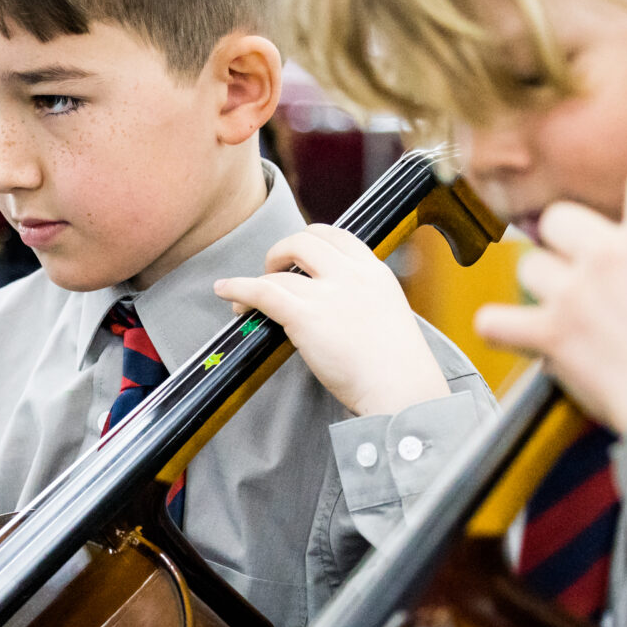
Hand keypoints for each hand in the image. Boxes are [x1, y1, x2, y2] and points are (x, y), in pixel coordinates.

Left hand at [214, 225, 449, 417]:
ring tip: (248, 297)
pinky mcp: (306, 316)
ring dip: (258, 277)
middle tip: (273, 274)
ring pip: (279, 266)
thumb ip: (362, 297)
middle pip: (304, 239)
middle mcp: (352, 274)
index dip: (310, 241)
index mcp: (375, 271)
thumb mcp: (387, 313)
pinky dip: (238, 287)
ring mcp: (329, 293)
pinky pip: (262, 291)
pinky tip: (225, 290)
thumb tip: (329, 301)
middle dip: (282, 251)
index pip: (335, 235)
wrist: (401, 391)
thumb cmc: (396, 368)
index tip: (297, 257)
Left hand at [473, 168, 626, 432]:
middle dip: (567, 239)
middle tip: (582, 265)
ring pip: (528, 266)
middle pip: (559, 217)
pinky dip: (499, 328)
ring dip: (541, 285)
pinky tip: (512, 331)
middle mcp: (608, 257)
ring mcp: (573, 294)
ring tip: (560, 307)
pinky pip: (495, 321)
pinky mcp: (550, 333)